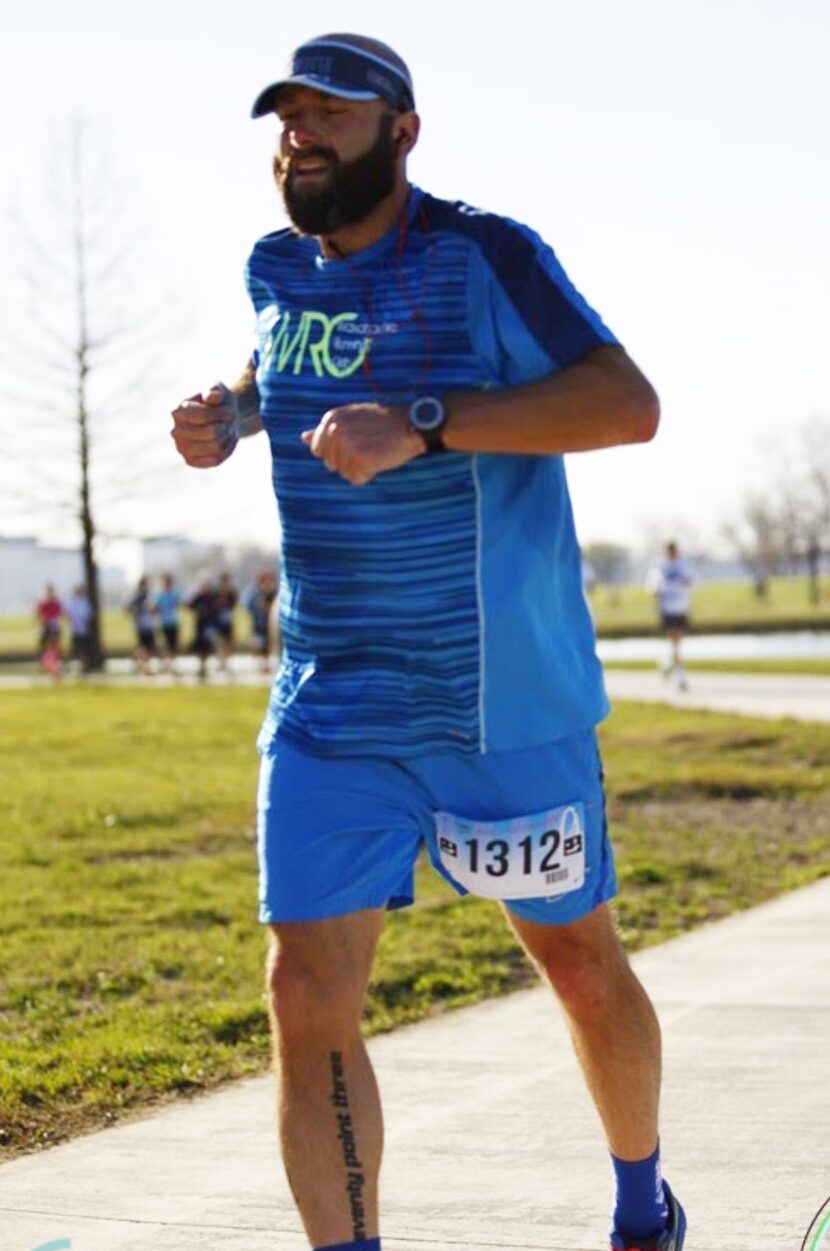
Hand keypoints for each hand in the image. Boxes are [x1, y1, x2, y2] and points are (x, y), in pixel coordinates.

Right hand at [171, 383, 237, 467]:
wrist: (219, 418)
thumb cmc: (217, 402)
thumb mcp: (218, 390)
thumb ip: (214, 391)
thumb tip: (210, 397)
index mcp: (178, 412)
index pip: (203, 416)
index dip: (222, 413)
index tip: (229, 411)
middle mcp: (175, 431)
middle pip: (212, 433)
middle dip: (226, 425)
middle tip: (229, 421)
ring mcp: (181, 448)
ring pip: (216, 447)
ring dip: (227, 437)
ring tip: (227, 429)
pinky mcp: (190, 461)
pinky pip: (216, 460)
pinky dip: (226, 450)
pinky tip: (225, 441)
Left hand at [301, 403, 422, 485]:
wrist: (411, 423)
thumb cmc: (382, 422)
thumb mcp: (350, 419)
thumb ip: (325, 430)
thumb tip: (303, 437)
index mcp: (330, 418)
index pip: (318, 450)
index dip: (337, 452)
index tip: (355, 441)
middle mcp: (335, 430)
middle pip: (330, 464)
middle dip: (348, 461)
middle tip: (368, 446)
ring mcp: (347, 444)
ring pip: (344, 473)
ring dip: (359, 468)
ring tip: (374, 451)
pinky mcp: (361, 458)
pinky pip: (357, 479)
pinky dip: (368, 474)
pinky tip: (379, 459)